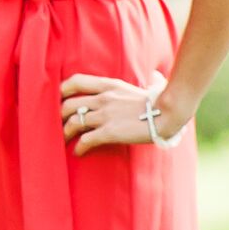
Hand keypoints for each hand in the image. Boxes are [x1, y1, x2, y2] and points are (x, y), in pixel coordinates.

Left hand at [61, 71, 184, 153]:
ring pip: (73, 123)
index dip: (62, 90)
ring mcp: (105, 115)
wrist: (170, 112)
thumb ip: (140, 83)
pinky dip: (79, 147)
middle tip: (58, 124)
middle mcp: (103, 98)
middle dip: (59, 116)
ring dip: (65, 133)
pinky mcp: (109, 131)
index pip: (75, 81)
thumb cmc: (161, 101)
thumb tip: (156, 77)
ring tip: (65, 140)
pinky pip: (86, 140)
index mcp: (109, 85)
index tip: (59, 99)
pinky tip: (78, 152)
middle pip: (68, 104)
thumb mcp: (144, 86)